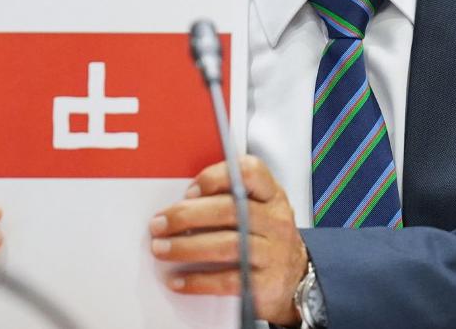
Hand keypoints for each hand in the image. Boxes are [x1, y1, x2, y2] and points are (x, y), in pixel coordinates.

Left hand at [149, 156, 306, 325]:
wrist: (295, 277)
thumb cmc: (266, 237)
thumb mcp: (259, 209)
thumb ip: (228, 199)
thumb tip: (180, 204)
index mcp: (271, 195)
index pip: (249, 172)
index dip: (215, 178)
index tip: (189, 191)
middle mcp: (275, 220)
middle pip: (230, 210)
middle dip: (187, 216)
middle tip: (159, 224)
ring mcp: (273, 252)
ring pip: (227, 245)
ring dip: (187, 247)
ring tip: (162, 249)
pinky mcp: (265, 283)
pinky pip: (228, 280)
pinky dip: (199, 281)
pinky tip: (179, 280)